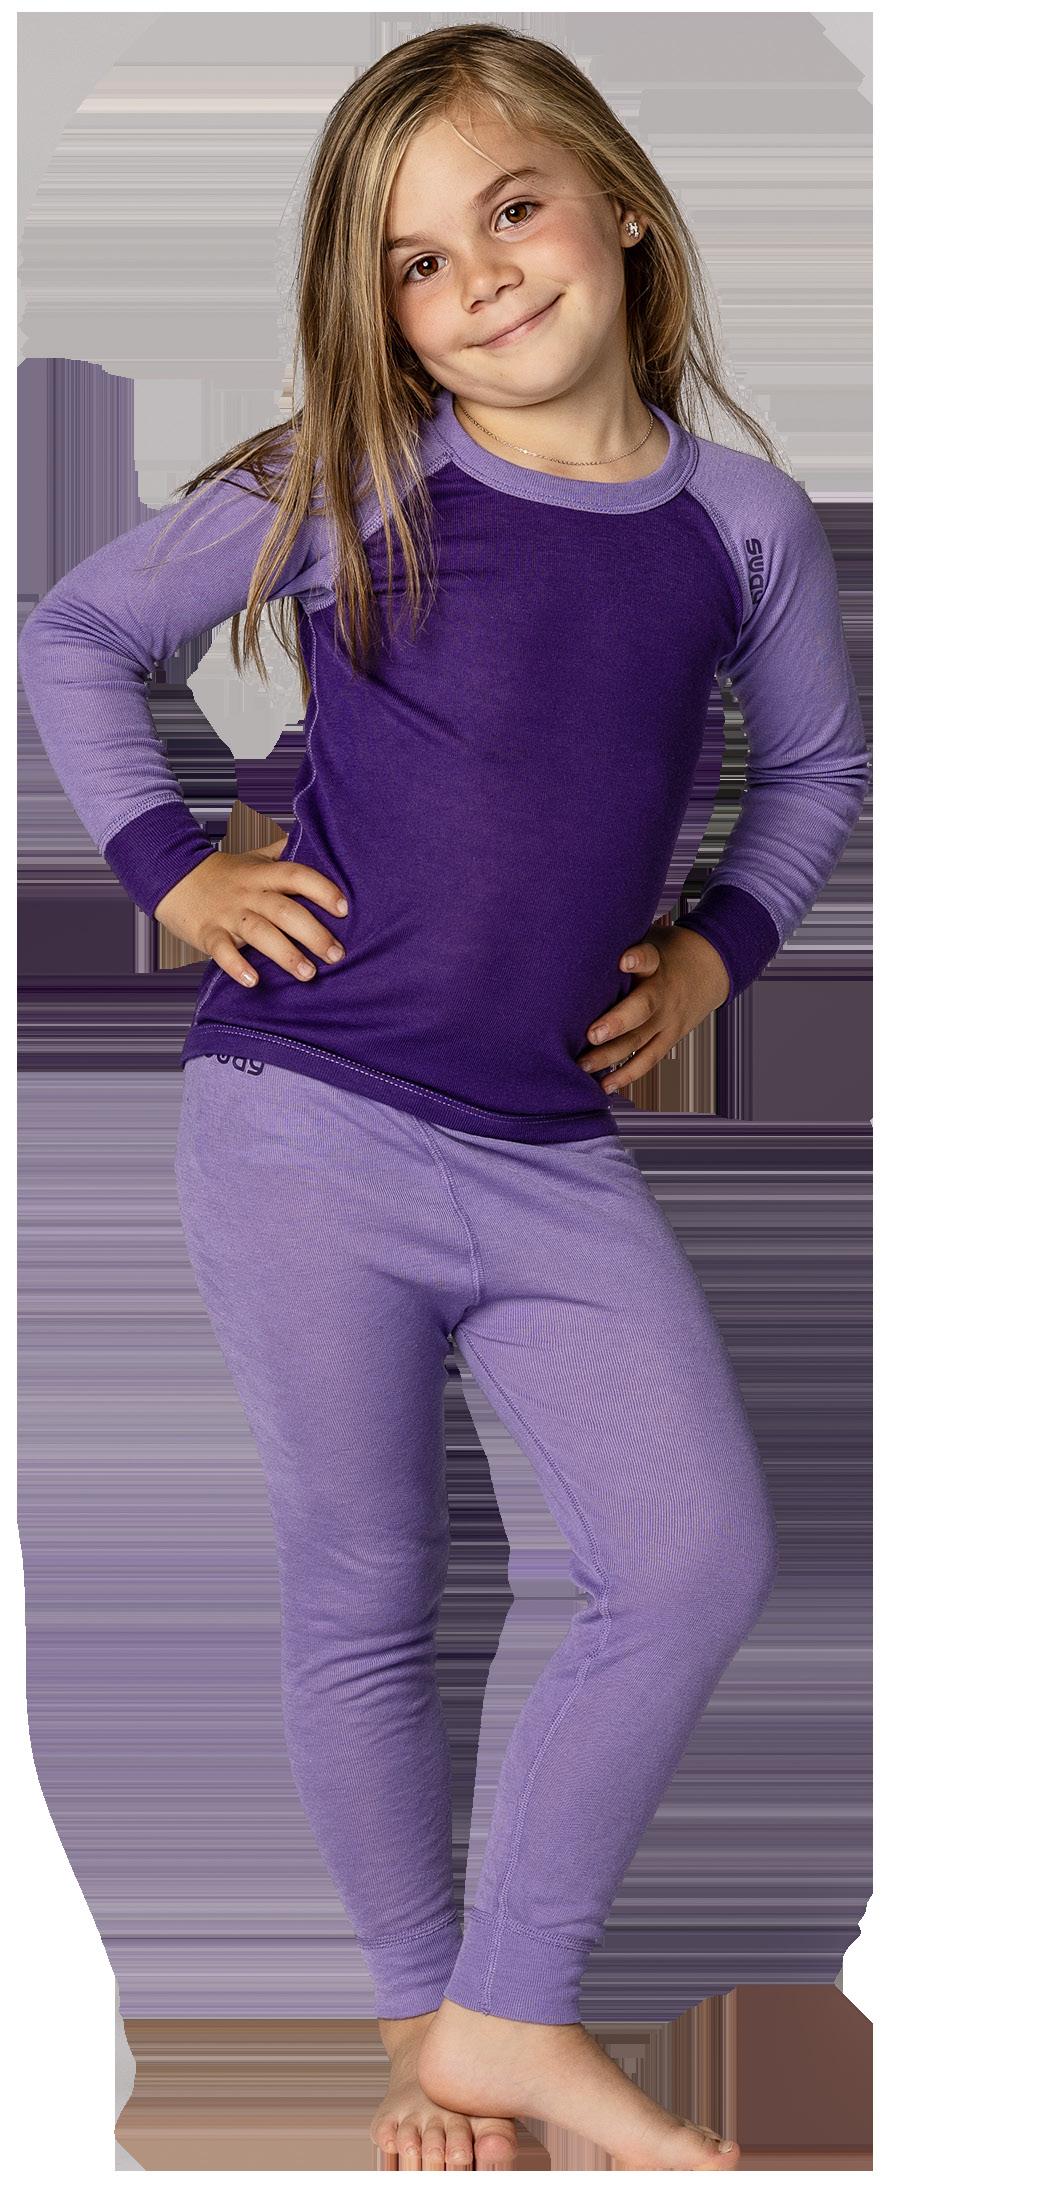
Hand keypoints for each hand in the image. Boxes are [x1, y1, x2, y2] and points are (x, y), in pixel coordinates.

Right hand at [154, 833, 348, 987]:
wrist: (173, 877)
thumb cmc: (225, 873)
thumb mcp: (255, 857)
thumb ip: (285, 852)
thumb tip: (318, 840)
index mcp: (263, 874)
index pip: (297, 875)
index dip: (322, 889)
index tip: (345, 909)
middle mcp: (249, 893)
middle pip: (284, 910)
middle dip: (313, 933)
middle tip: (337, 955)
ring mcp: (228, 914)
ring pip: (259, 933)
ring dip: (286, 955)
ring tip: (308, 974)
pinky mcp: (208, 933)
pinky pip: (222, 951)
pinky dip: (237, 966)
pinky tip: (254, 981)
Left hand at [575, 922, 730, 1092]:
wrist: (710, 968)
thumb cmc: (665, 952)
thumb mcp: (650, 938)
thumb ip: (620, 942)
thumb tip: (573, 935)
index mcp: (657, 962)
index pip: (648, 958)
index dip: (637, 958)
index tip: (623, 960)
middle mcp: (663, 993)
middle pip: (643, 1009)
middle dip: (617, 1023)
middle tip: (591, 1034)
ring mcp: (668, 1019)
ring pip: (640, 1040)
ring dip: (611, 1056)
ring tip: (583, 1065)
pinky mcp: (669, 1037)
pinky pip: (648, 1059)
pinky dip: (627, 1074)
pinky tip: (605, 1085)